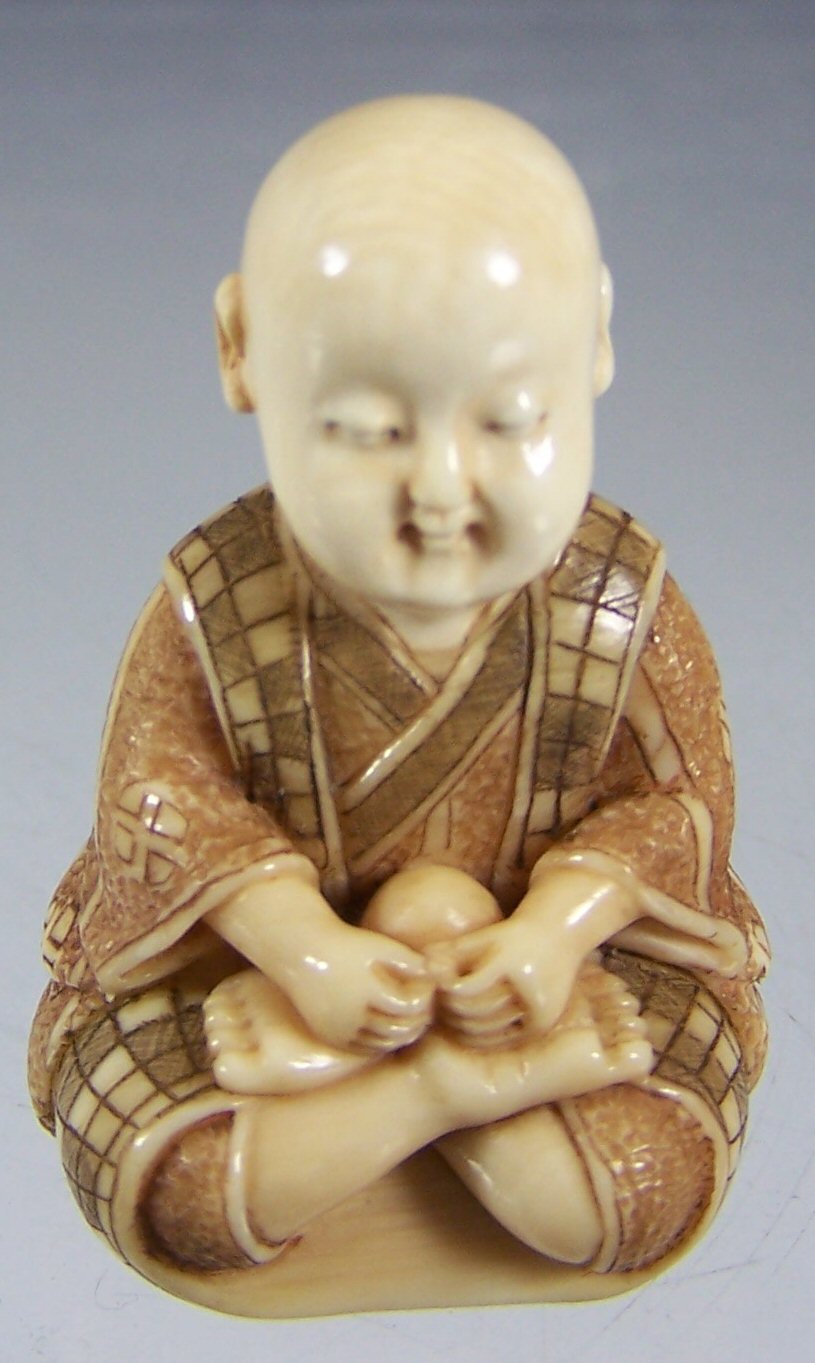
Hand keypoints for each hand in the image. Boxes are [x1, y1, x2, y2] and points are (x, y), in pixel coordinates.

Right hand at [279, 917, 434, 1054]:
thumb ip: (411, 961)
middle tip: (425, 1007)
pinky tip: (390, 1025)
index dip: (425, 999)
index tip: (428, 987)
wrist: (301, 953)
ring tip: (410, 1016)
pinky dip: (382, 1041)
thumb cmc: (346, 944)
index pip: (409, 1007)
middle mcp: (351, 1016)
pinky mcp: (331, 1038)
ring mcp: (339, 1030)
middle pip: (399, 1029)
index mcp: (366, 990)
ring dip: (402, 1034)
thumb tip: (437, 978)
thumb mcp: (380, 946)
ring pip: (383, 1044)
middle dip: (418, 1020)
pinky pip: (364, 1048)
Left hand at [427, 915, 581, 1047]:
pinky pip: (503, 1038)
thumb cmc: (515, 934)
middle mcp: (530, 990)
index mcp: (513, 963)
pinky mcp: (541, 1024)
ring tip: (445, 1016)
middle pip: (476, 1012)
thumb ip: (453, 950)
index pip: (468, 988)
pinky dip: (481, 1036)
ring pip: (487, 1029)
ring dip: (461, 1026)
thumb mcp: (485, 936)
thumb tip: (422, 965)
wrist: (561, 937)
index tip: (434, 986)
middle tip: (432, 1006)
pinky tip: (465, 1027)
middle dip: (449, 1011)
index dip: (445, 990)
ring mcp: (538, 1010)